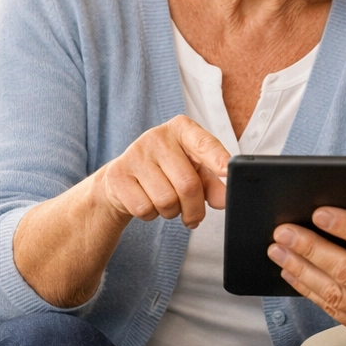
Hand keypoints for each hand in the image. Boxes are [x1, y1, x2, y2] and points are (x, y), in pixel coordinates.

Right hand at [99, 114, 229, 227]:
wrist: (123, 179)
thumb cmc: (166, 172)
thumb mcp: (193, 171)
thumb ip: (212, 184)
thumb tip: (224, 200)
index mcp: (182, 129)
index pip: (203, 143)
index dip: (217, 158)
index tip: (227, 170)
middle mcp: (157, 136)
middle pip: (188, 184)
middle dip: (194, 209)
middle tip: (193, 217)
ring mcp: (135, 153)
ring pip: (166, 200)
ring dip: (171, 212)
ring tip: (167, 204)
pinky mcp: (118, 174)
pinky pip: (144, 208)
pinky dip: (151, 215)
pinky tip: (148, 202)